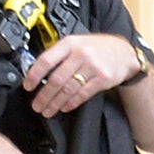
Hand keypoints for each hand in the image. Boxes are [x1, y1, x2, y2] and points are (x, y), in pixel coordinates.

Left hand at [23, 33, 137, 118]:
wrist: (125, 52)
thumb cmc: (96, 48)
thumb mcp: (77, 43)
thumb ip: (59, 55)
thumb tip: (37, 73)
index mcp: (70, 43)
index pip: (46, 60)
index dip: (34, 75)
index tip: (27, 86)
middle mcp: (81, 54)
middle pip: (56, 79)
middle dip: (43, 96)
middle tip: (36, 106)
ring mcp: (93, 66)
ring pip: (68, 89)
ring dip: (55, 103)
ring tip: (47, 110)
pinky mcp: (103, 78)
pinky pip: (82, 94)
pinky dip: (71, 103)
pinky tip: (64, 107)